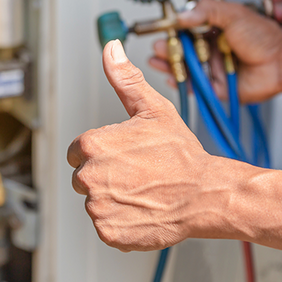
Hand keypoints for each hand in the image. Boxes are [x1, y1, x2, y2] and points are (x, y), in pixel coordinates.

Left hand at [67, 40, 240, 251]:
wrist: (205, 194)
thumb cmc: (181, 154)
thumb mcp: (152, 109)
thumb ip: (124, 79)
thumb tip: (111, 49)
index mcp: (92, 146)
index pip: (77, 152)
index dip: (101, 153)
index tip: (123, 156)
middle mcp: (89, 177)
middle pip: (83, 178)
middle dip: (104, 176)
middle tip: (136, 174)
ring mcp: (98, 207)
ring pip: (95, 202)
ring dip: (113, 199)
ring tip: (142, 191)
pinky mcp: (109, 232)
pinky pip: (106, 226)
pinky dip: (120, 222)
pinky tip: (141, 209)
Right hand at [148, 0, 281, 102]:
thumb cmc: (264, 37)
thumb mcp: (233, 14)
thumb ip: (207, 11)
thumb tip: (182, 15)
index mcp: (213, 30)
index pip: (186, 30)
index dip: (172, 30)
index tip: (161, 29)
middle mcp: (210, 49)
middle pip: (181, 50)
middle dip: (166, 49)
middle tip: (157, 46)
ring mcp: (211, 68)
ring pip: (184, 68)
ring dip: (168, 65)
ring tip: (157, 60)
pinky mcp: (214, 87)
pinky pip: (193, 86)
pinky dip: (180, 83)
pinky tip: (170, 77)